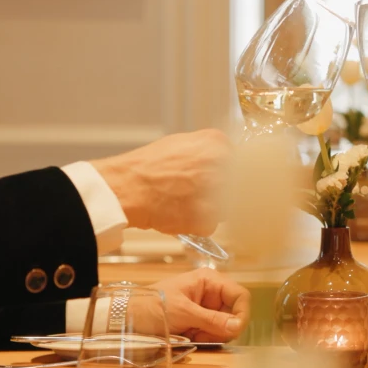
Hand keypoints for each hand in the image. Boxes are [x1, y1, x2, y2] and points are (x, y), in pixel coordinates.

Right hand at [92, 129, 230, 234]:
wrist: (127, 188)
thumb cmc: (148, 167)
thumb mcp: (180, 144)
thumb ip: (207, 150)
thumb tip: (222, 161)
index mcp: (217, 143)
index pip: (240, 161)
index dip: (228, 173)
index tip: (220, 180)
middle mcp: (222, 165)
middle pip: (236, 185)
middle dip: (221, 192)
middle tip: (198, 194)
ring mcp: (217, 192)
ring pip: (225, 207)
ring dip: (210, 209)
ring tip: (184, 203)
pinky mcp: (208, 217)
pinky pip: (210, 224)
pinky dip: (197, 224)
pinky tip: (179, 214)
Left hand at [149, 269, 250, 342]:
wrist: (129, 317)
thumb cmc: (152, 306)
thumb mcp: (183, 312)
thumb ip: (211, 319)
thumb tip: (237, 326)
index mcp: (209, 281)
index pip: (240, 295)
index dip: (241, 313)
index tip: (234, 330)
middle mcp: (211, 293)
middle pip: (235, 313)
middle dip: (223, 328)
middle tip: (204, 334)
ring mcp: (207, 308)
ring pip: (226, 326)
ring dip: (213, 335)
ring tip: (193, 334)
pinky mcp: (201, 322)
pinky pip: (214, 333)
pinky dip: (206, 339)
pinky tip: (191, 336)